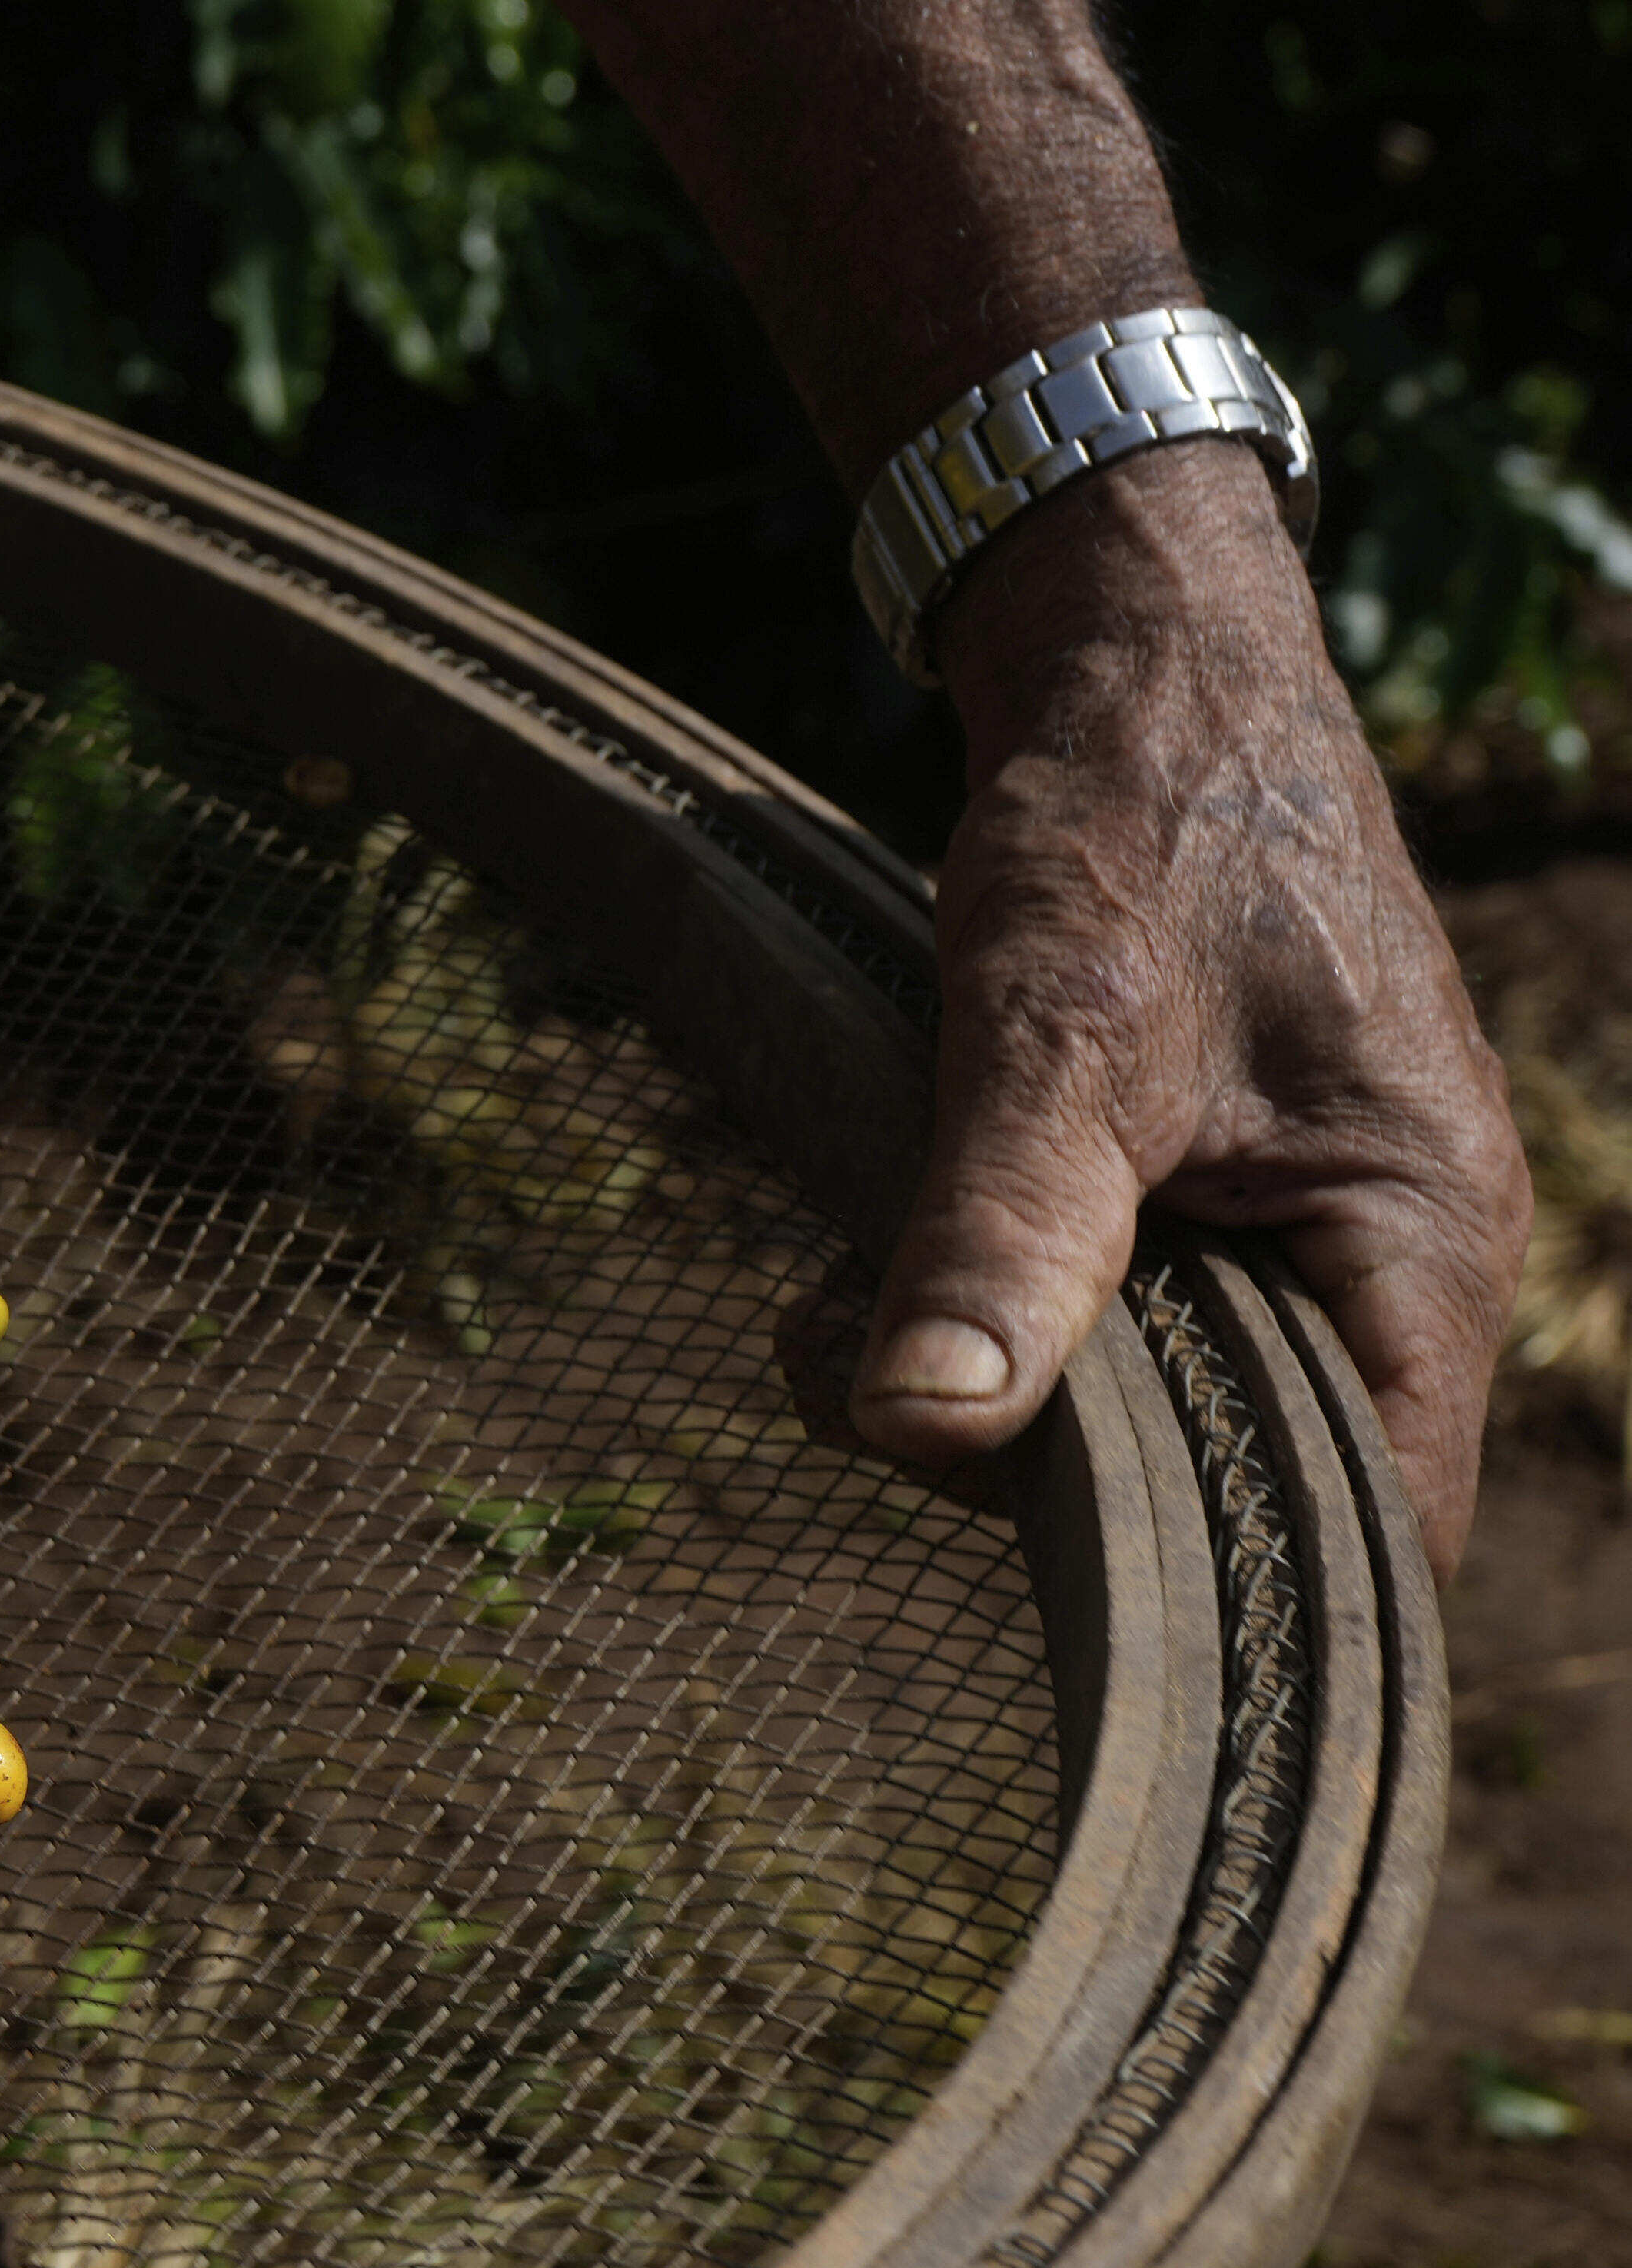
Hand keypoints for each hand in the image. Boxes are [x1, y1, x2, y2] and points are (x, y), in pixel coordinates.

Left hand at [859, 447, 1530, 1573]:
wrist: (1133, 675)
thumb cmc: (1141, 829)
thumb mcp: (1057, 1039)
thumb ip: (1004, 1236)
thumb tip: (926, 1425)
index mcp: (1421, 1245)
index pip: (1391, 1524)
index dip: (1240, 1592)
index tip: (1044, 1575)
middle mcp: (1388, 1255)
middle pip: (1253, 1481)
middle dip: (1056, 1470)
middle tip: (878, 1384)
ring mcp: (1301, 1222)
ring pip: (1159, 1400)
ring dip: (997, 1378)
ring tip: (846, 1308)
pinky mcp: (1207, 1187)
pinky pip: (1115, 1315)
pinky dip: (990, 1309)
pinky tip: (870, 1267)